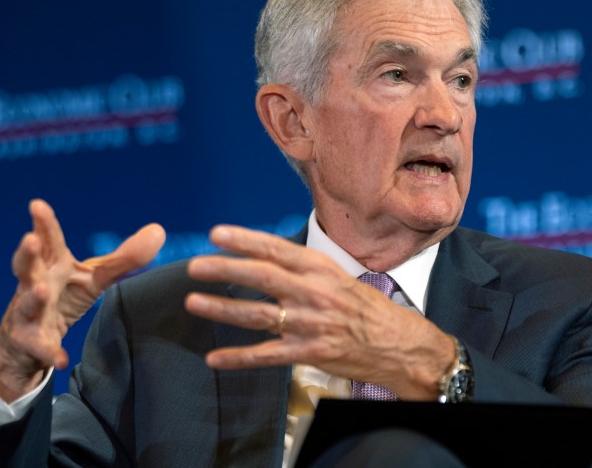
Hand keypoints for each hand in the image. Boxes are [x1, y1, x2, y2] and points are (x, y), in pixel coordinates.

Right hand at [0, 199, 164, 401]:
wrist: (31, 340)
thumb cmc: (64, 295)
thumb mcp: (95, 276)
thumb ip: (124, 257)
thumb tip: (159, 230)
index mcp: (52, 265)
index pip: (48, 240)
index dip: (43, 223)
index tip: (37, 204)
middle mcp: (35, 284)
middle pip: (26, 266)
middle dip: (27, 253)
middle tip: (30, 239)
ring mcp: (28, 313)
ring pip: (27, 303)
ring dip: (34, 297)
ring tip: (41, 291)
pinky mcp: (32, 341)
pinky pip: (41, 347)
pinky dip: (50, 352)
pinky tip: (61, 360)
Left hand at [184, 225, 455, 399]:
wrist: (398, 343)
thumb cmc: (364, 306)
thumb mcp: (338, 276)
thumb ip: (303, 268)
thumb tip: (265, 254)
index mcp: (321, 269)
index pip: (277, 249)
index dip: (245, 240)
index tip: (216, 234)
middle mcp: (314, 293)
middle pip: (262, 277)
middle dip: (225, 270)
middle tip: (195, 266)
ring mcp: (310, 324)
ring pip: (258, 314)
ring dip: (223, 309)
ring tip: (193, 303)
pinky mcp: (309, 353)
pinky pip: (267, 355)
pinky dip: (238, 357)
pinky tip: (214, 358)